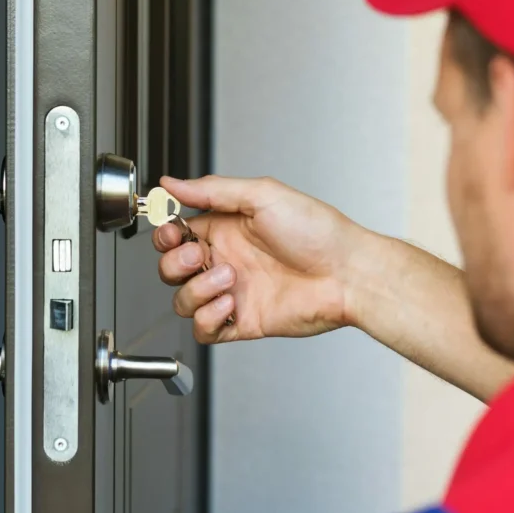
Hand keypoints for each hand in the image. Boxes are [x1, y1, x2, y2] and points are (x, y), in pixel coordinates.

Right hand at [153, 175, 366, 343]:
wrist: (348, 273)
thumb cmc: (318, 231)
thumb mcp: (263, 194)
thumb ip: (212, 190)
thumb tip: (171, 182)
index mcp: (226, 229)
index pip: (175, 234)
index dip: (165, 235)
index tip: (171, 231)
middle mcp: (226, 260)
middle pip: (171, 269)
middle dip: (175, 263)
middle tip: (200, 257)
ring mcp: (232, 293)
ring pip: (183, 301)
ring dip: (196, 290)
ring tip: (229, 280)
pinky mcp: (242, 322)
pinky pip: (204, 329)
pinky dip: (208, 318)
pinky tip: (229, 304)